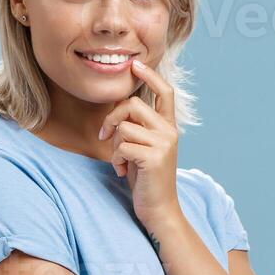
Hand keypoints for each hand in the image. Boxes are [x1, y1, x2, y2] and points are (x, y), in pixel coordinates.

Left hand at [98, 59, 180, 227]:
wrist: (159, 210)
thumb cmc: (146, 178)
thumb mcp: (142, 148)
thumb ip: (137, 127)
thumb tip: (119, 108)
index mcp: (169, 127)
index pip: (165, 92)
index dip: (150, 75)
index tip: (135, 64)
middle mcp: (170, 131)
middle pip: (132, 105)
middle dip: (112, 119)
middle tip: (105, 136)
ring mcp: (164, 144)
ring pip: (124, 127)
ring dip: (114, 146)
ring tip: (121, 162)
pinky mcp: (154, 157)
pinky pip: (122, 146)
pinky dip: (116, 159)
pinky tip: (122, 171)